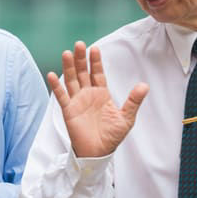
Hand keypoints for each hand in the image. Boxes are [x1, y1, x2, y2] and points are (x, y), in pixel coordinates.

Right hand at [47, 41, 148, 157]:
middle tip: (79, 44)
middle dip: (81, 59)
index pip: (97, 73)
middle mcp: (88, 94)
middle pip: (83, 72)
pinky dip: (56, 86)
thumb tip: (144, 85)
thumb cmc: (112, 136)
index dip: (96, 61)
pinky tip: (52, 74)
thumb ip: (133, 101)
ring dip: (69, 67)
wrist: (99, 152)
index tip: (94, 49)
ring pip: (71, 80)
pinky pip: (61, 96)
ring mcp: (77, 101)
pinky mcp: (68, 110)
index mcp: (101, 94)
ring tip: (66, 53)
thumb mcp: (126, 118)